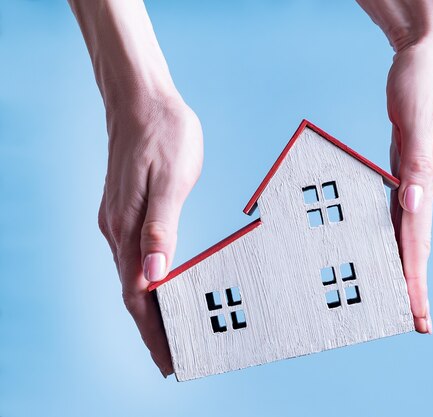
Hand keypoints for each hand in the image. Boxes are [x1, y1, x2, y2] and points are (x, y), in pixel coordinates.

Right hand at [97, 92, 202, 374]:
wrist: (141, 99)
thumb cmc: (163, 134)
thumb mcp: (170, 181)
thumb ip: (161, 230)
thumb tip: (153, 277)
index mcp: (127, 228)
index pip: (138, 294)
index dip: (153, 331)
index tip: (168, 361)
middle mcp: (117, 230)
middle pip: (132, 293)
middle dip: (151, 329)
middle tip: (171, 359)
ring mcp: (119, 220)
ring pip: (131, 277)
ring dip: (149, 309)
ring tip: (168, 334)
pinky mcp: (126, 210)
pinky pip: (134, 259)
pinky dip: (147, 283)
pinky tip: (158, 288)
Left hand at [387, 10, 432, 332]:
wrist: (432, 56)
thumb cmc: (425, 81)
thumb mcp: (419, 119)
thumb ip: (419, 163)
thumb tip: (414, 205)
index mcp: (425, 181)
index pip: (418, 242)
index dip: (416, 280)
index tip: (417, 315)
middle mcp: (419, 187)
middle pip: (414, 245)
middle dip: (413, 285)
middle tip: (413, 322)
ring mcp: (410, 179)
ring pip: (405, 231)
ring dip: (404, 264)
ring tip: (399, 296)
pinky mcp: (401, 168)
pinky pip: (394, 210)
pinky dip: (391, 234)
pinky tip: (384, 244)